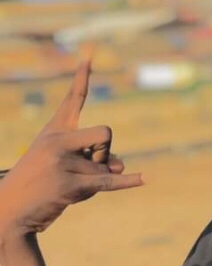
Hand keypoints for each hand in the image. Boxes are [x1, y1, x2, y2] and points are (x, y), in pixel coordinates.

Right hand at [0, 61, 142, 237]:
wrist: (10, 210)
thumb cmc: (40, 184)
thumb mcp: (66, 163)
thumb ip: (97, 156)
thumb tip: (122, 164)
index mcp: (54, 131)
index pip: (74, 100)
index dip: (82, 79)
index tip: (90, 55)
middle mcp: (57, 141)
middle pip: (106, 133)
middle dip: (107, 150)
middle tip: (88, 167)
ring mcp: (62, 162)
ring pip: (106, 165)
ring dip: (98, 179)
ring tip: (69, 186)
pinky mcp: (70, 184)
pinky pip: (109, 182)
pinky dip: (127, 182)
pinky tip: (145, 178)